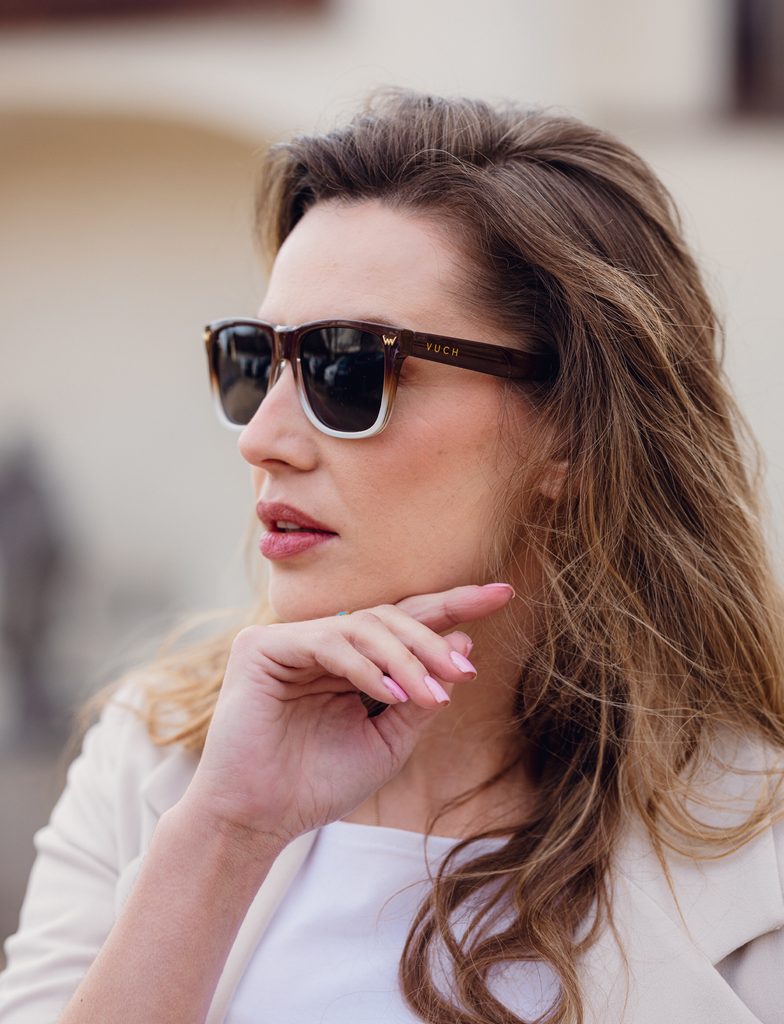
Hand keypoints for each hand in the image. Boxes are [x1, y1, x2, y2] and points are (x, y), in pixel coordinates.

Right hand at [180, 583, 514, 850]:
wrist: (259, 821)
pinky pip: (329, 641)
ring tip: (432, 694)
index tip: (504, 594)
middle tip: (466, 668)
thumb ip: (422, 694)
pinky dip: (364, 665)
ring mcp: (290, 640)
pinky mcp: (261, 647)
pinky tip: (390, 692)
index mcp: (350, 660)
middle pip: (390, 615)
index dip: (454, 607)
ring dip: (406, 657)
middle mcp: (321, 641)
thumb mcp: (389, 740)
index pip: (405, 622)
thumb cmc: (318, 784)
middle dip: (434, 636)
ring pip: (364, 625)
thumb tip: (464, 643)